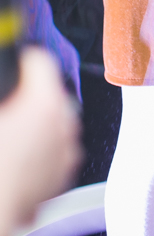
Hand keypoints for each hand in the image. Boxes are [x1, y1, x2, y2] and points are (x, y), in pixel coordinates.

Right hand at [0, 48, 81, 235]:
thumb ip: (5, 96)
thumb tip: (7, 97)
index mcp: (44, 103)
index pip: (40, 60)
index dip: (24, 59)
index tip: (16, 61)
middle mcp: (64, 124)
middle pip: (50, 93)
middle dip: (29, 95)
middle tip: (9, 103)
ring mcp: (66, 152)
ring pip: (54, 124)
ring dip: (36, 123)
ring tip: (9, 134)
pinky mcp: (61, 177)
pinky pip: (53, 151)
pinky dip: (39, 150)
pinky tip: (14, 159)